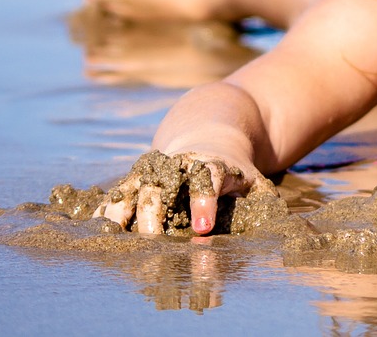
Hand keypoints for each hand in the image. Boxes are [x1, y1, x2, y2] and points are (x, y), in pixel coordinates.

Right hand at [94, 149, 267, 234]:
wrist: (210, 133)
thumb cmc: (234, 169)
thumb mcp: (253, 180)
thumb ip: (260, 202)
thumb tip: (278, 229)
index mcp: (210, 164)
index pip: (207, 179)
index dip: (204, 203)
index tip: (203, 229)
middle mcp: (176, 165)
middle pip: (161, 187)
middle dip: (156, 215)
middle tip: (154, 243)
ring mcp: (153, 171)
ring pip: (133, 189)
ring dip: (123, 213)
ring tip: (116, 236)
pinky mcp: (135, 180)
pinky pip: (116, 196)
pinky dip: (106, 211)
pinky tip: (98, 231)